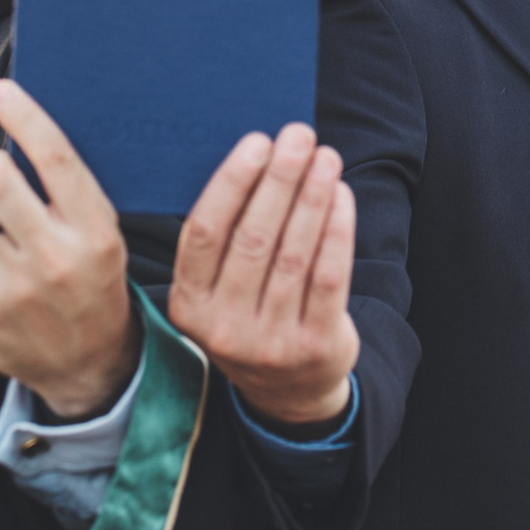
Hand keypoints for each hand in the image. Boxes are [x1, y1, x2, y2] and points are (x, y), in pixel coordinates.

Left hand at [0, 80, 141, 419]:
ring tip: (4, 235)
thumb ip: (67, 193)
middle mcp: (56, 259)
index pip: (56, 159)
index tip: (2, 90)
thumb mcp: (103, 236)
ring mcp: (14, 289)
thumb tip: (21, 129)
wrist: (90, 367)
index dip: (26, 117)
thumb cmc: (92, 282)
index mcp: (95, 233)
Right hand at [167, 124, 358, 427]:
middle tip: (299, 136)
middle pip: (253, 238)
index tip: (257, 143)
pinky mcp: (314, 346)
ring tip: (325, 158)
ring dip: (312, 197)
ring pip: (294, 254)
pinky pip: (329, 277)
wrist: (287, 392)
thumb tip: (256, 157)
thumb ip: (224, 239)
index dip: (231, 184)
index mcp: (188, 306)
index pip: (205, 233)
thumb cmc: (248, 315)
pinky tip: (340, 196)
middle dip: (280, 179)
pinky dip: (336, 230)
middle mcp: (223, 328)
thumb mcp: (216, 292)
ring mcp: (270, 342)